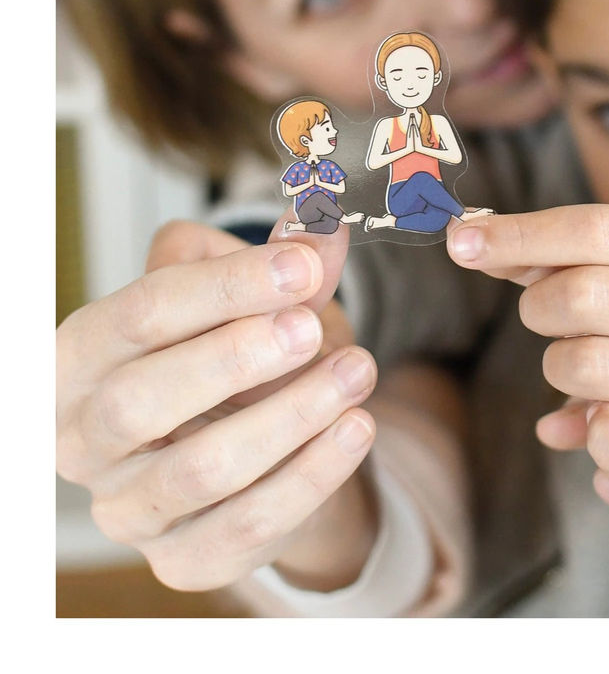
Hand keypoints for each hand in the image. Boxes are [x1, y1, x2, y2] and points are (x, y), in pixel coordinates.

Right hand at [56, 212, 376, 591]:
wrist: (272, 450)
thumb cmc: (249, 358)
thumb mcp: (267, 299)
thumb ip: (292, 259)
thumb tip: (325, 215)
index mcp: (85, 358)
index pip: (138, 315)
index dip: (223, 287)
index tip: (300, 264)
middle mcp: (85, 439)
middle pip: (139, 400)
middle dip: (233, 358)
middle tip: (310, 327)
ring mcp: (130, 509)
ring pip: (200, 470)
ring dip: (290, 416)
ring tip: (358, 370)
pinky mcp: (185, 560)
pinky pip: (247, 526)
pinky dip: (312, 474)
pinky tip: (357, 427)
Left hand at [447, 205, 608, 486]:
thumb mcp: (596, 269)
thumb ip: (534, 253)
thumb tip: (464, 239)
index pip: (594, 229)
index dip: (519, 235)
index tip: (460, 243)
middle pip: (581, 295)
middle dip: (540, 310)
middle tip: (550, 320)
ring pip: (585, 365)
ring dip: (559, 370)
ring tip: (583, 367)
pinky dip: (595, 438)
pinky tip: (600, 421)